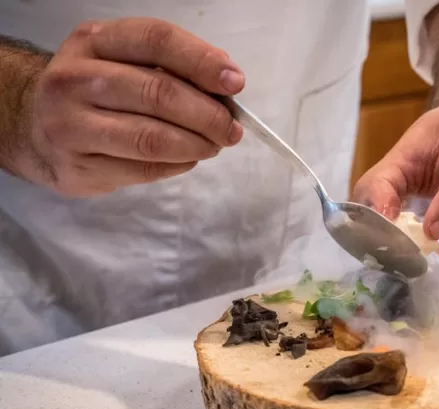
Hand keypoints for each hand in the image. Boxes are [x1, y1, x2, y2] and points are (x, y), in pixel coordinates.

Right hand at [20, 17, 243, 196]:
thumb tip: (227, 82)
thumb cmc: (95, 90)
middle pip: (159, 93)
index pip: (156, 40)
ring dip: (197, 144)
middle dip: (209, 115)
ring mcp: (70, 125)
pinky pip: (144, 168)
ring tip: (214, 145)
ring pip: (152, 138)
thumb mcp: (123, 60)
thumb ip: (171, 65)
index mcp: (93, 41)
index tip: (235, 83)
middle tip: (231, 129)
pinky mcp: (78, 166)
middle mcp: (74, 79)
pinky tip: (187, 158)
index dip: (202, 61)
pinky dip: (178, 165)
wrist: (33, 126)